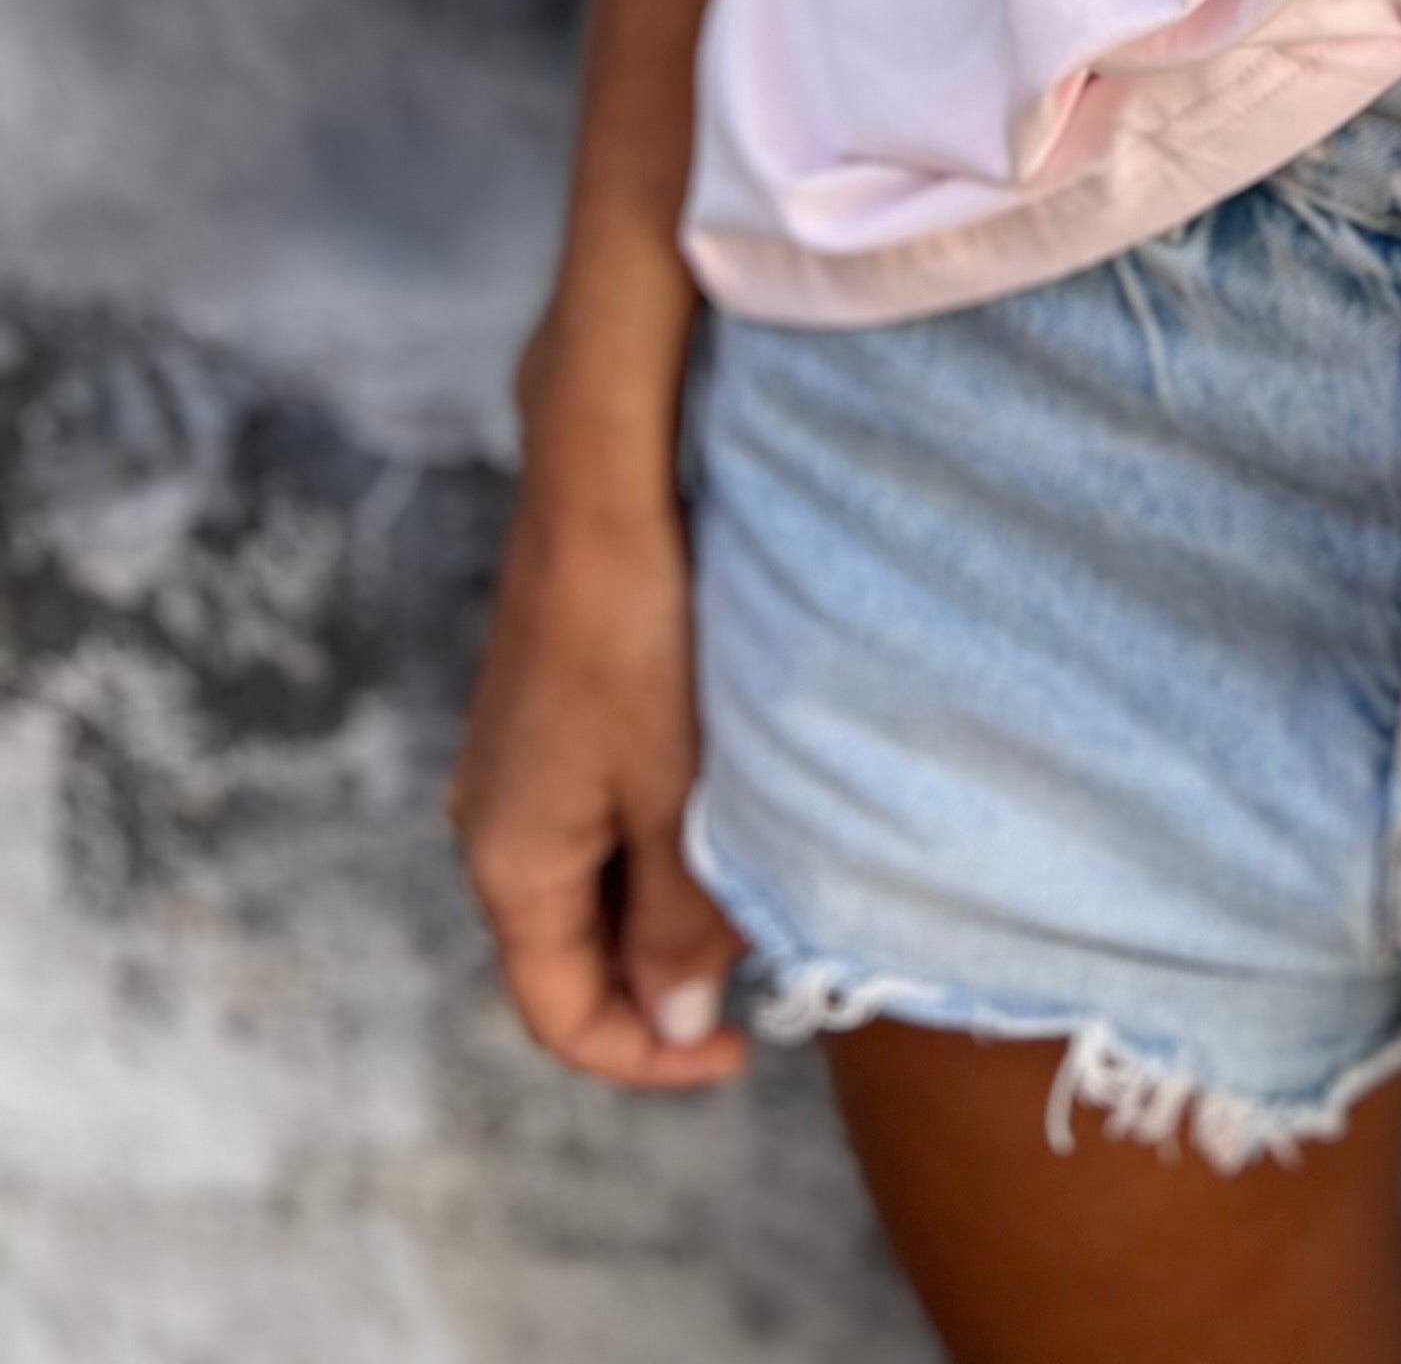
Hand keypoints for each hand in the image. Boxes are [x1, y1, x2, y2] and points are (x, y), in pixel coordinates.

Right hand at [447, 462, 747, 1091]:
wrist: (601, 495)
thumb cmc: (635, 641)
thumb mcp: (671, 798)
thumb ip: (673, 921)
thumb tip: (671, 1020)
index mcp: (508, 864)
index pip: (562, 1012)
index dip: (647, 1055)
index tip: (738, 1051)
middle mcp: (491, 827)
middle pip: (570, 955)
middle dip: (661, 979)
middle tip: (758, 954)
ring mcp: (512, 774)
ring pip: (589, 887)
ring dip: (662, 907)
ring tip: (745, 878)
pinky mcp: (543, 724)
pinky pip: (593, 823)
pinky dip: (651, 844)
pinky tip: (712, 810)